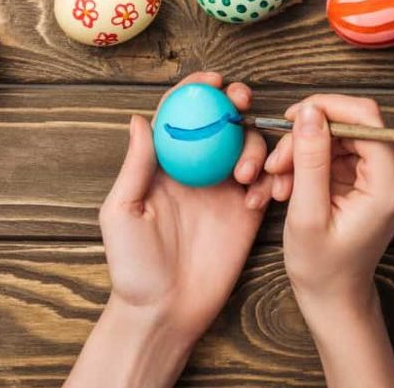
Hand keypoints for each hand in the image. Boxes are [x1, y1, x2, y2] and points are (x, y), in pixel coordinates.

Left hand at [65, 72, 271, 387]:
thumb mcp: (122, 213)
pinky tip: (259, 197)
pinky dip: (271, 180)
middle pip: (221, 123)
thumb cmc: (134, 267)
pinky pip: (267, 182)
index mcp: (165, 165)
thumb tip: (141, 118)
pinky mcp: (247, 212)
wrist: (166, 312)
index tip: (213, 80)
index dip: (195, 91)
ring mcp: (224, 190)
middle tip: (241, 104)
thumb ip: (136, 166)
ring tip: (248, 174)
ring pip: (248, 147)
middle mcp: (197, 170)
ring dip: (254, 148)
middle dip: (235, 105)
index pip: (181, 115)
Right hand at [264, 95, 393, 387]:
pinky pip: (340, 149)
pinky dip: (312, 162)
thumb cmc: (322, 265)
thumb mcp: (307, 212)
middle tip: (275, 165)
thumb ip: (310, 160)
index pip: (365, 118)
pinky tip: (291, 184)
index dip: (324, 109)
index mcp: (391, 183)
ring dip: (304, 152)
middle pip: (351, 124)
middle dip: (307, 138)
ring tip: (279, 182)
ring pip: (341, 135)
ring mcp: (390, 173)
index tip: (290, 119)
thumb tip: (310, 112)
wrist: (335, 293)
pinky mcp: (376, 175)